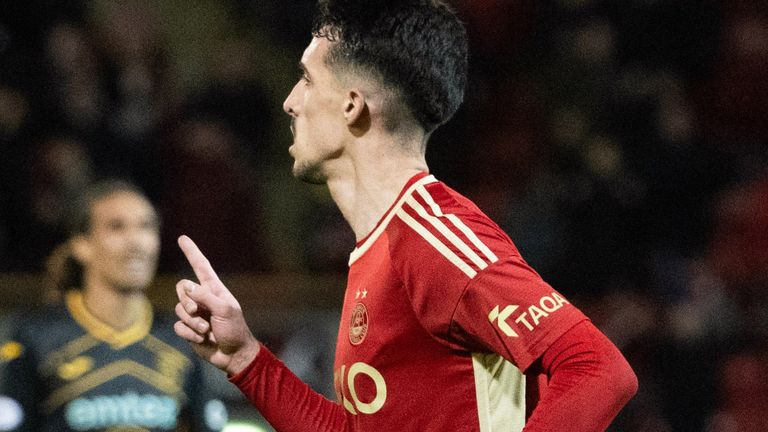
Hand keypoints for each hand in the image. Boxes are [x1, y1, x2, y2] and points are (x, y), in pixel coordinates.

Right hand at [174, 235, 259, 374]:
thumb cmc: (235, 329)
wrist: (233, 354)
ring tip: (206, 329)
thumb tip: (186, 286)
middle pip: (181, 288)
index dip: (192, 252)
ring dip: (192, 322)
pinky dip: (188, 333)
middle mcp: (203, 298)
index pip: (201, 266)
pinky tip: (201, 338)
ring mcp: (195, 314)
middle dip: (187, 301)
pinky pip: (178, 326)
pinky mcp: (188, 329)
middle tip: (199, 312)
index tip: (182, 238)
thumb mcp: (224, 309)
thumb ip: (205, 296)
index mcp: (214, 289)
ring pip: (179, 309)